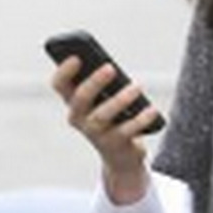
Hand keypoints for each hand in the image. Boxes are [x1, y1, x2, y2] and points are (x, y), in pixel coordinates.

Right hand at [49, 56, 155, 202]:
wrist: (120, 155)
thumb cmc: (112, 116)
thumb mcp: (105, 98)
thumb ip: (104, 82)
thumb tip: (111, 68)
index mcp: (73, 102)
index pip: (59, 85)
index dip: (64, 71)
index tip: (77, 57)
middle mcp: (79, 118)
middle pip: (81, 98)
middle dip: (94, 82)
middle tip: (111, 67)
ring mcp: (95, 133)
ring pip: (103, 115)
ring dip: (120, 99)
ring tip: (137, 87)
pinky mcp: (114, 145)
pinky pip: (127, 130)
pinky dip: (141, 119)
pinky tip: (152, 109)